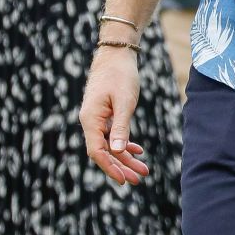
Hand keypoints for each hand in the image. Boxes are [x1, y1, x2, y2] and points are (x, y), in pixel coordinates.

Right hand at [80, 48, 148, 186]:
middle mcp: (90, 121)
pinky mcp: (105, 114)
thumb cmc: (121, 75)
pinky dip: (124, 144)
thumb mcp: (124, 102)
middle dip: (121, 166)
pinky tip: (137, 151)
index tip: (124, 180)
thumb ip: (121, 127)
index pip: (97, 151)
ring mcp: (97, 118)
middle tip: (139, 179)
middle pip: (104, 151)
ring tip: (143, 170)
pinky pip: (112, 135)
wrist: (116, 54)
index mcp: (91, 119)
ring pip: (110, 144)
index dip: (110, 167)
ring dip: (126, 157)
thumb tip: (118, 151)